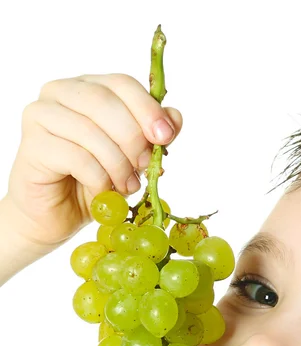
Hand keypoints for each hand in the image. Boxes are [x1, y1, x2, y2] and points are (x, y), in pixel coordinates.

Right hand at [3, 73, 182, 250]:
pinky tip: (103, 193)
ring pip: (92, 132)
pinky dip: (99, 180)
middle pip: (107, 103)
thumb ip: (152, 135)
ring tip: (126, 187)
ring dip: (118, 165)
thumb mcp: (132, 157)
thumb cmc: (95, 180)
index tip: (166, 137)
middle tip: (143, 167)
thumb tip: (174, 117)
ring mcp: (41, 115)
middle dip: (133, 140)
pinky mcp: (33, 145)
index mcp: (88, 87)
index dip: (148, 109)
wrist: (57, 214)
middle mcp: (60, 92)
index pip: (122, 84)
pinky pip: (77, 158)